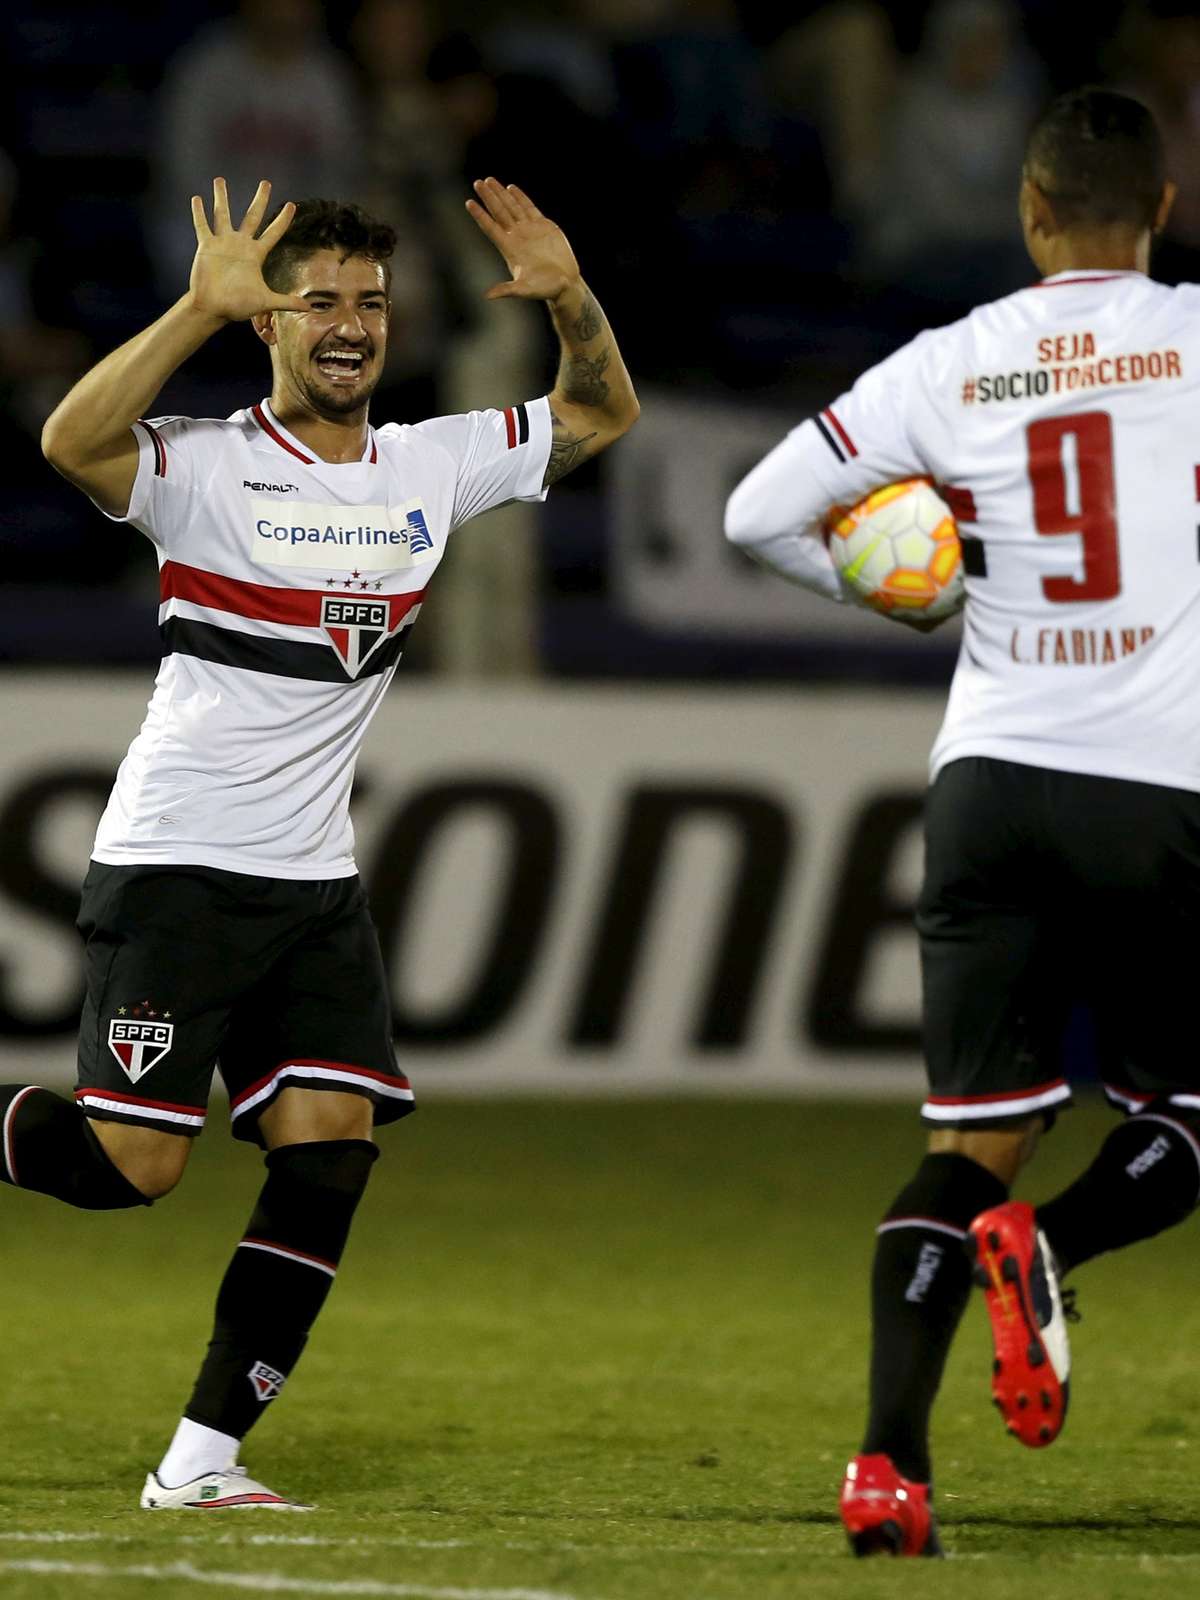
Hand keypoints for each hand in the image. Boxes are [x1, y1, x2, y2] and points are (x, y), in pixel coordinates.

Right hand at [186, 178, 308, 322]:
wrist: (214, 308)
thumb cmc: (238, 306)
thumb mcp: (265, 302)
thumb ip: (286, 301)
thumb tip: (309, 307)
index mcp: (256, 254)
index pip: (273, 232)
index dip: (283, 219)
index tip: (292, 205)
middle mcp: (240, 245)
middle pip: (252, 216)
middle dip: (260, 200)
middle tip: (266, 183)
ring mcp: (223, 244)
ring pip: (223, 214)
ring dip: (221, 198)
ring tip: (219, 180)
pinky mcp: (207, 247)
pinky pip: (202, 226)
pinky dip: (199, 213)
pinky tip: (197, 199)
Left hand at [466, 178, 580, 302]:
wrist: (565, 284)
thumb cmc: (544, 289)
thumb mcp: (525, 290)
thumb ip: (507, 290)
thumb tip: (488, 296)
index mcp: (509, 249)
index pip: (490, 228)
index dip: (480, 215)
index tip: (469, 203)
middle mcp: (516, 237)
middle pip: (499, 213)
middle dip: (489, 198)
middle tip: (478, 183)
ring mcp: (529, 230)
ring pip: (511, 207)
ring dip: (501, 194)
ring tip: (490, 180)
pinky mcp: (543, 226)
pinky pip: (529, 208)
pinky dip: (520, 198)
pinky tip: (511, 188)